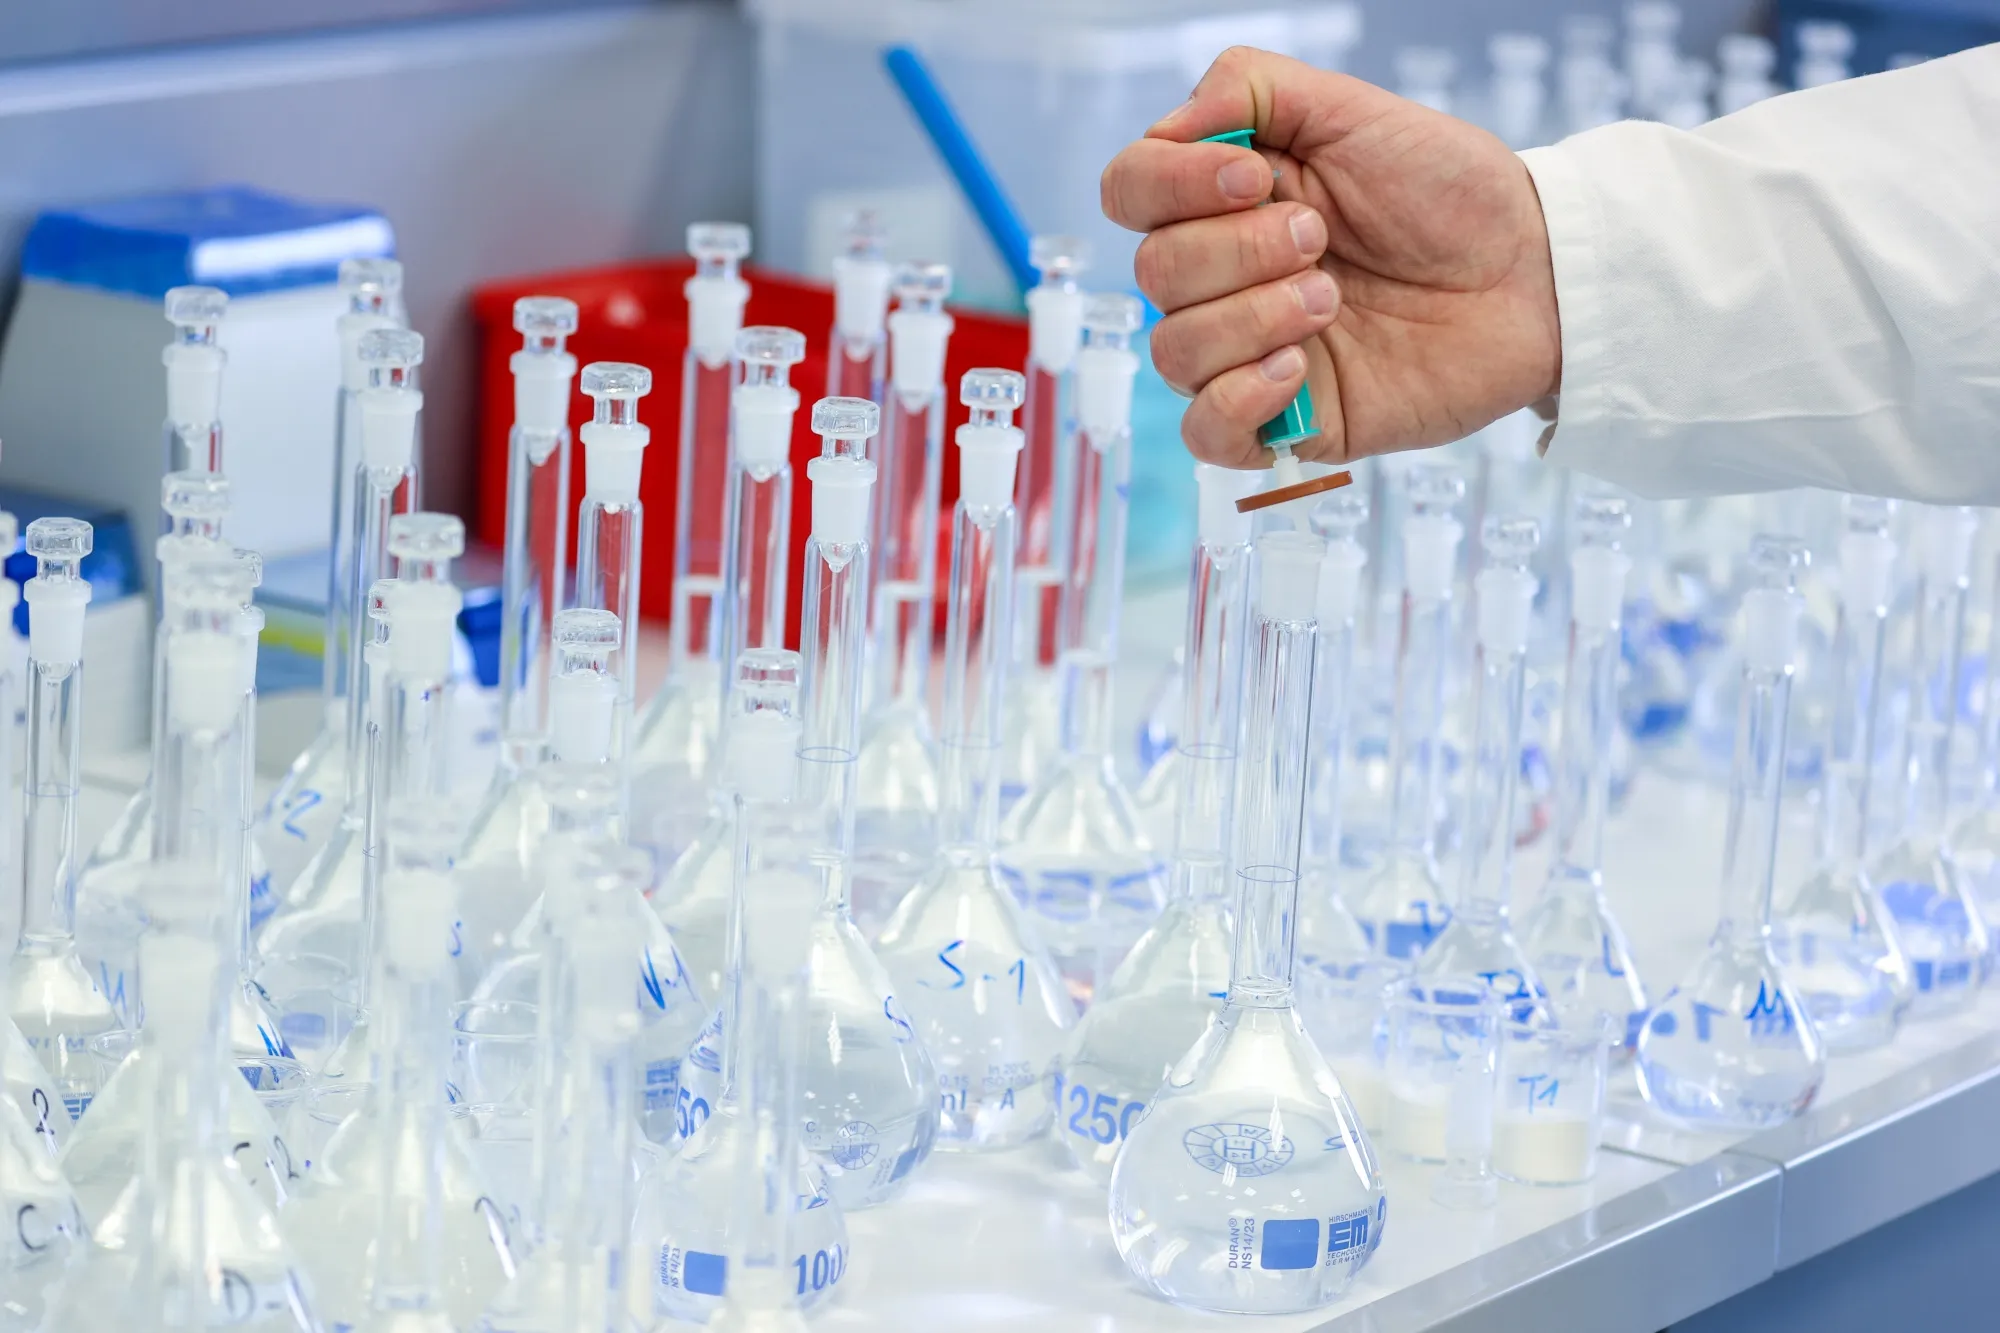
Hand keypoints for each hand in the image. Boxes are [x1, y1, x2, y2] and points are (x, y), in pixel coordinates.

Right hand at [1101, 46, 1560, 468]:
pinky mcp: (1283, 420)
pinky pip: (1204, 432)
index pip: (1130, 191)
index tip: (1256, 178)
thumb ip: (1250, 88)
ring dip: (1252, 318)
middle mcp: (1223, 277)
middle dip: (1239, 251)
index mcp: (1225, 200)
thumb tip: (1173, 129)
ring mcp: (1247, 351)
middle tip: (1323, 240)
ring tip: (1332, 300)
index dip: (1172, 185)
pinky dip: (1238, 400)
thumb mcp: (1351, 109)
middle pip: (1152, 274)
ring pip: (1173, 352)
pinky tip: (1297, 369)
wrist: (1531, 274)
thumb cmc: (1449, 192)